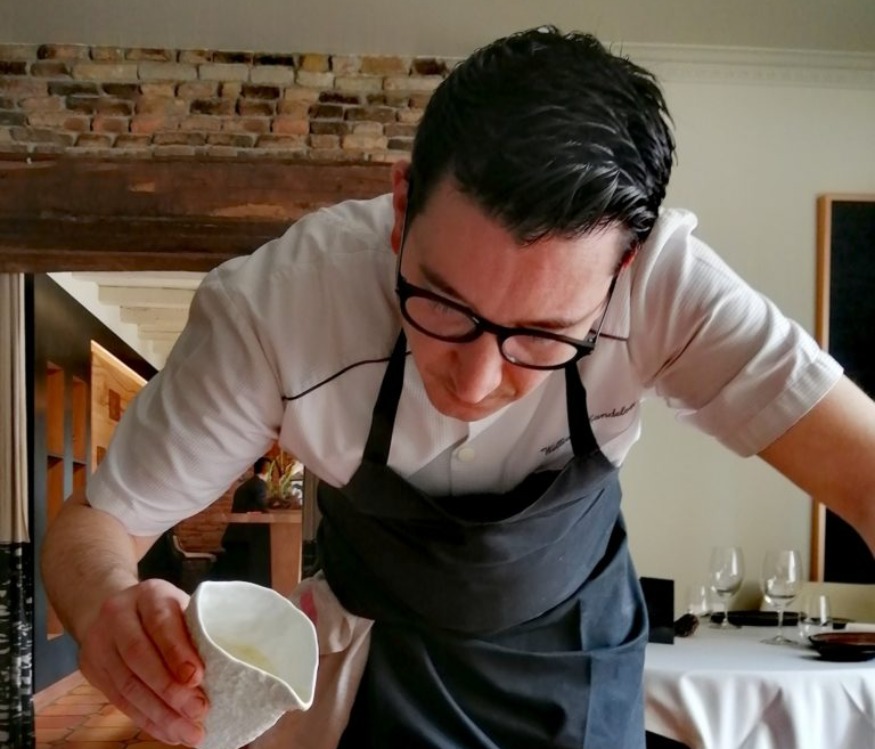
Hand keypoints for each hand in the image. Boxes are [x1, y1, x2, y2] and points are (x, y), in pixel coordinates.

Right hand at [77, 578, 207, 745]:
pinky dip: (147, 720)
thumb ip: (195, 629)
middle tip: (199, 712)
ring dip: (160, 714)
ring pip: (128, 685)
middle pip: (140, 657)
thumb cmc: (162, 611)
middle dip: (170, 690)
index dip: (177, 652)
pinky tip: (168, 733)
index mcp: (148, 594)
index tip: (197, 677)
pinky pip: (120, 702)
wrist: (112, 608)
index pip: (161, 622)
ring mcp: (100, 645)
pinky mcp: (94, 672)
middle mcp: (118, 616)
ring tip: (188, 732)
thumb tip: (226, 666)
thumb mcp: (179, 606)